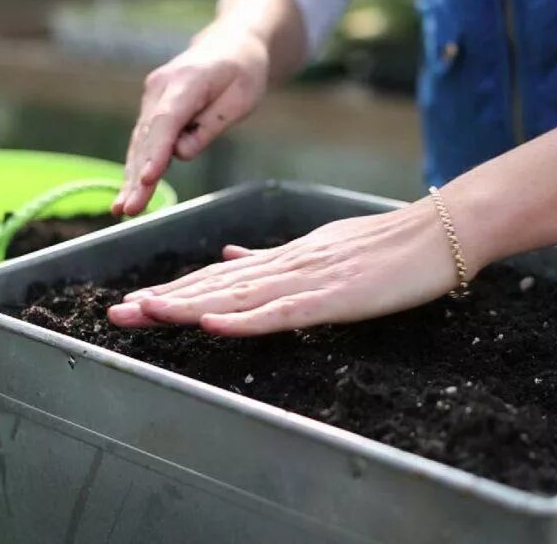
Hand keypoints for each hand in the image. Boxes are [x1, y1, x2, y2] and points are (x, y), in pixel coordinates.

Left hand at [107, 202, 467, 335]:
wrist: (438, 232)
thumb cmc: (390, 245)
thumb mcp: (325, 248)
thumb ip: (276, 257)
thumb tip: (230, 257)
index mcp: (288, 258)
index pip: (220, 278)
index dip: (176, 290)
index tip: (137, 302)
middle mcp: (289, 264)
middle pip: (216, 287)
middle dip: (165, 300)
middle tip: (117, 314)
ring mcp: (310, 279)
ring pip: (238, 296)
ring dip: (188, 307)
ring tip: (146, 314)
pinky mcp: (335, 297)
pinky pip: (282, 312)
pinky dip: (245, 319)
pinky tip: (212, 324)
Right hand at [112, 24, 270, 215]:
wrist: (229, 44)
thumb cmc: (242, 71)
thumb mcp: (242, 97)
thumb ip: (212, 124)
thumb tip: (181, 153)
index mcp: (186, 81)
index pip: (167, 122)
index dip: (155, 153)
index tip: (147, 180)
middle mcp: (160, 88)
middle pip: (148, 138)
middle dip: (137, 176)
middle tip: (128, 209)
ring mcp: (152, 97)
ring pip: (140, 142)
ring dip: (130, 177)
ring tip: (122, 209)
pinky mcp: (152, 108)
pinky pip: (144, 140)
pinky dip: (136, 165)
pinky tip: (127, 192)